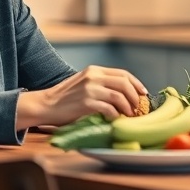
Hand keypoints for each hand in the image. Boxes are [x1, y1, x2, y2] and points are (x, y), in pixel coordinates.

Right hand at [17, 65, 146, 128]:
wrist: (45, 105)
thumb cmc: (65, 98)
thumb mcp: (84, 83)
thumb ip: (101, 84)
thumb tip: (123, 94)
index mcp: (94, 70)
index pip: (123, 74)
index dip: (136, 84)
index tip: (143, 93)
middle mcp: (93, 77)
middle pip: (124, 84)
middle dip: (134, 97)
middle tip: (137, 108)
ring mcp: (90, 89)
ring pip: (119, 96)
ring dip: (127, 108)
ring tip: (128, 115)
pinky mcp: (86, 103)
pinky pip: (109, 109)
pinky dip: (115, 115)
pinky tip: (114, 119)